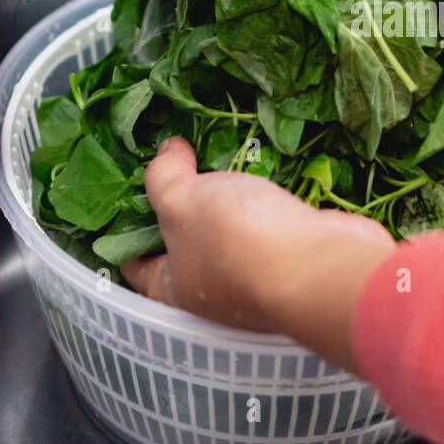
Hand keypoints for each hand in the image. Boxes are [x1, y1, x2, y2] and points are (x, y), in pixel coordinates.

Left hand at [122, 137, 393, 370]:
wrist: (319, 264)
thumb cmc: (236, 239)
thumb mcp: (183, 201)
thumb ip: (165, 177)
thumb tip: (164, 151)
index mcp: (173, 288)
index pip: (135, 264)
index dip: (123, 230)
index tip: (124, 192)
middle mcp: (212, 292)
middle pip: (185, 248)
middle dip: (181, 211)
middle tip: (175, 164)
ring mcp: (257, 278)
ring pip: (231, 236)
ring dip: (226, 206)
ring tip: (217, 160)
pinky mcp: (292, 257)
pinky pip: (270, 226)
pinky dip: (265, 203)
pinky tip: (261, 171)